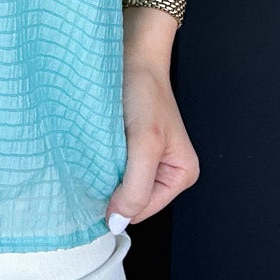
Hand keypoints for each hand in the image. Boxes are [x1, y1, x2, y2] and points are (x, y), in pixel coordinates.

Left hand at [107, 58, 198, 227]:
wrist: (132, 57)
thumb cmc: (144, 91)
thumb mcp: (145, 143)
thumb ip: (135, 187)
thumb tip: (118, 222)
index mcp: (182, 175)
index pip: (143, 211)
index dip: (120, 201)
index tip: (102, 176)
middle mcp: (167, 172)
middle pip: (131, 201)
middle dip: (113, 186)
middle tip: (103, 158)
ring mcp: (147, 162)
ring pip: (118, 186)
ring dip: (104, 173)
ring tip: (100, 150)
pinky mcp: (130, 150)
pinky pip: (112, 169)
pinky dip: (100, 162)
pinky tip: (97, 146)